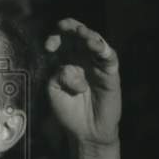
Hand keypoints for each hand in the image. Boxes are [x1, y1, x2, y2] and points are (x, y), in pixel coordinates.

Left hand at [45, 18, 119, 145]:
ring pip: (95, 41)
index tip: (49, 47)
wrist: (85, 131)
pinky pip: (109, 57)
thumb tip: (70, 67)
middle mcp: (83, 58)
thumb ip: (58, 75)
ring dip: (87, 34)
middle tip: (63, 26)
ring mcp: (97, 64)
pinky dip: (102, 48)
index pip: (62, 40)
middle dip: (70, 27)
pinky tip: (95, 44)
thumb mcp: (54, 90)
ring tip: (81, 32)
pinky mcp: (110, 73)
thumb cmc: (68, 109)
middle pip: (79, 34)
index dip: (56, 37)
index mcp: (67, 60)